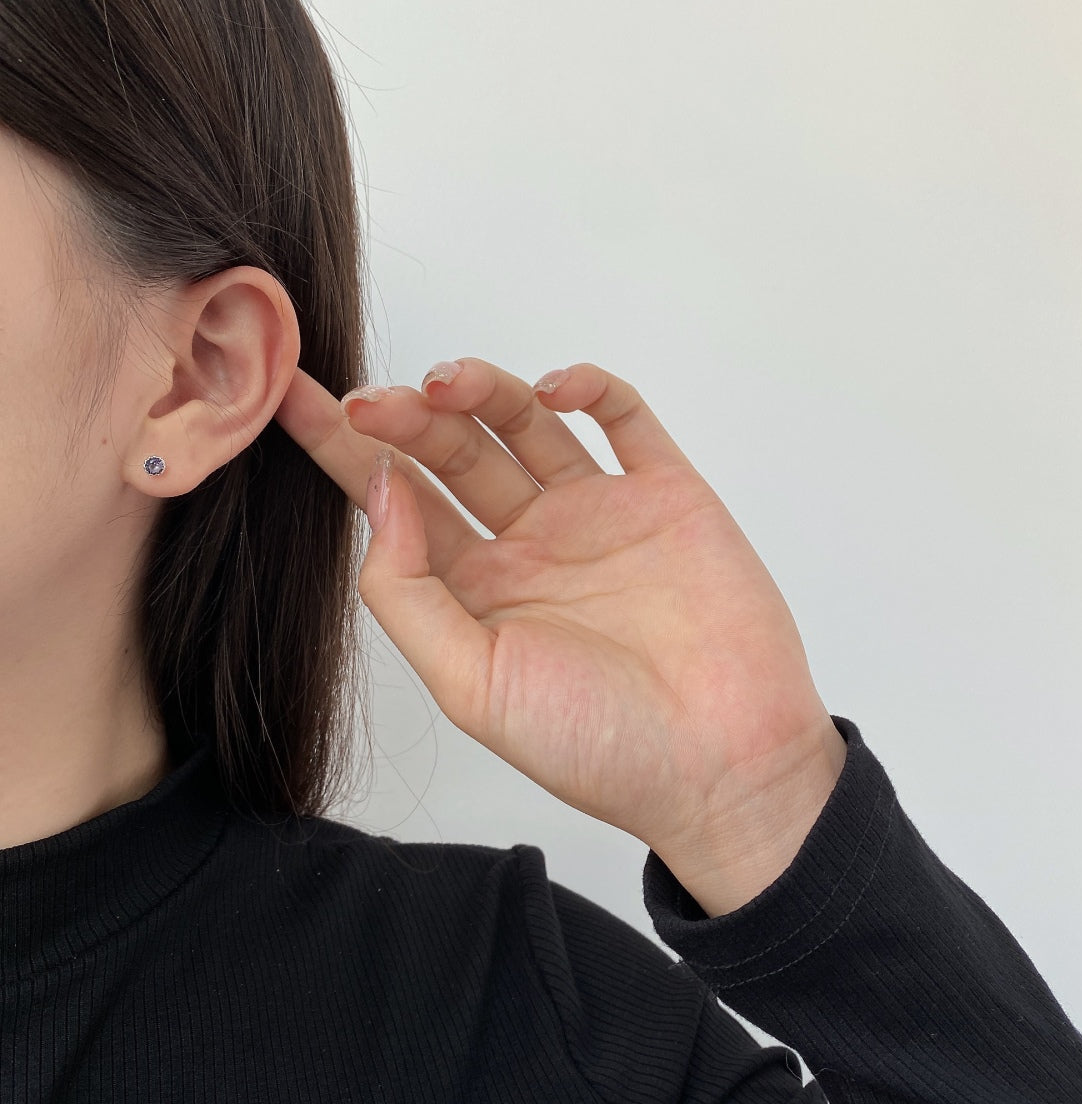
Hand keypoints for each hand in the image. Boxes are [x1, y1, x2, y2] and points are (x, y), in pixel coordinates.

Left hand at [273, 358, 846, 915]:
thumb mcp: (471, 686)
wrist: (725, 766)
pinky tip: (554, 388)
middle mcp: (531, 544)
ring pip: (527, 424)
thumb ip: (410, 591)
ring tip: (449, 383)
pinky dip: (589, 387)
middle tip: (377, 399)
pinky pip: (624, 420)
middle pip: (453, 453)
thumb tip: (380, 490)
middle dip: (407, 417)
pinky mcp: (667, 495)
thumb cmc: (598, 746)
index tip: (288, 399)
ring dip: (483, 389)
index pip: (393, 503)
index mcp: (478, 590)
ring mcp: (599, 514)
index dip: (341, 450)